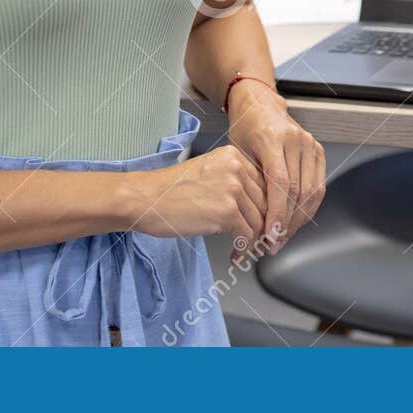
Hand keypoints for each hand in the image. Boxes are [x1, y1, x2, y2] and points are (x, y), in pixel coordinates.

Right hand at [130, 145, 267, 256]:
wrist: (145, 199)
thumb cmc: (170, 190)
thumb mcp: (208, 172)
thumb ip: (234, 181)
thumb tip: (257, 205)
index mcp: (233, 156)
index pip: (264, 183)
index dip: (267, 207)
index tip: (265, 222)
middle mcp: (237, 168)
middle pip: (265, 202)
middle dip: (263, 226)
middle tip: (258, 241)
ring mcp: (233, 189)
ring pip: (259, 221)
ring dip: (254, 241)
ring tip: (245, 251)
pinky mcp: (227, 212)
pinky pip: (247, 237)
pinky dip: (244, 250)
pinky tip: (236, 256)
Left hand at [225, 83, 325, 255]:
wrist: (260, 104)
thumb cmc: (244, 128)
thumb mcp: (237, 152)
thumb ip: (248, 183)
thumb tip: (249, 223)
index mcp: (272, 138)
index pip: (280, 183)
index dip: (277, 213)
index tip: (270, 235)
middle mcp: (296, 139)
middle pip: (298, 191)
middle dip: (286, 223)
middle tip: (273, 244)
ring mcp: (310, 144)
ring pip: (311, 192)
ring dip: (298, 220)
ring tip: (283, 237)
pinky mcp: (318, 150)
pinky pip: (318, 186)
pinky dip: (308, 208)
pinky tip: (295, 221)